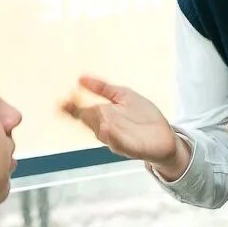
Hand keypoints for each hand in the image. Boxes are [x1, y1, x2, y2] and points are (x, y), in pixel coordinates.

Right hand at [60, 75, 180, 166]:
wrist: (165, 136)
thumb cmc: (143, 116)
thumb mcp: (123, 95)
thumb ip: (103, 88)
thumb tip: (80, 78)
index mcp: (103, 116)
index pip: (83, 111)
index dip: (72, 107)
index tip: (62, 101)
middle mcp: (106, 128)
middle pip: (90, 121)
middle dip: (80, 113)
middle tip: (69, 104)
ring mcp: (117, 139)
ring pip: (102, 132)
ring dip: (95, 122)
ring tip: (87, 112)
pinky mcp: (131, 148)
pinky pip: (119, 143)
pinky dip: (112, 136)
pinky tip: (106, 128)